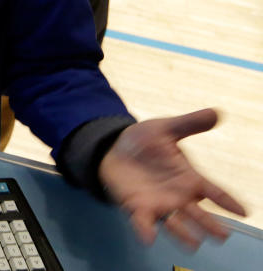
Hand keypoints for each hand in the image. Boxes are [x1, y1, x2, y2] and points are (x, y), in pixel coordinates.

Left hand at [98, 108, 245, 248]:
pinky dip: (146, 229)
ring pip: (174, 222)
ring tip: (194, 243)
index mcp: (189, 177)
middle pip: (197, 213)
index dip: (227, 200)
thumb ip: (189, 123)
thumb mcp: (166, 128)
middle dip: (209, 224)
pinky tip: (149, 237)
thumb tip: (216, 112)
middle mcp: (178, 195)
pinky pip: (143, 221)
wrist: (113, 148)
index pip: (212, 190)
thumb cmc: (144, 142)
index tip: (243, 211)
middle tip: (223, 235)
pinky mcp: (137, 207)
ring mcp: (158, 203)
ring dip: (182, 233)